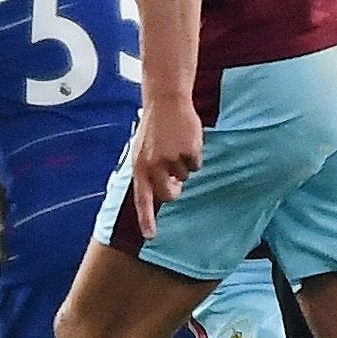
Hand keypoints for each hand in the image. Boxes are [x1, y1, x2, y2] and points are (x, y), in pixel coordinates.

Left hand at [131, 96, 202, 238]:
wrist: (166, 101)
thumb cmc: (155, 128)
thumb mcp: (144, 151)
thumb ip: (151, 172)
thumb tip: (169, 191)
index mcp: (139, 167)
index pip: (142, 199)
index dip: (146, 219)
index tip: (151, 236)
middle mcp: (153, 166)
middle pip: (169, 194)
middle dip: (175, 189)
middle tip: (176, 178)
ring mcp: (171, 159)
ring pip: (185, 176)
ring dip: (184, 164)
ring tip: (176, 144)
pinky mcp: (188, 151)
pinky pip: (197, 164)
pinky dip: (195, 154)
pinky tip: (186, 140)